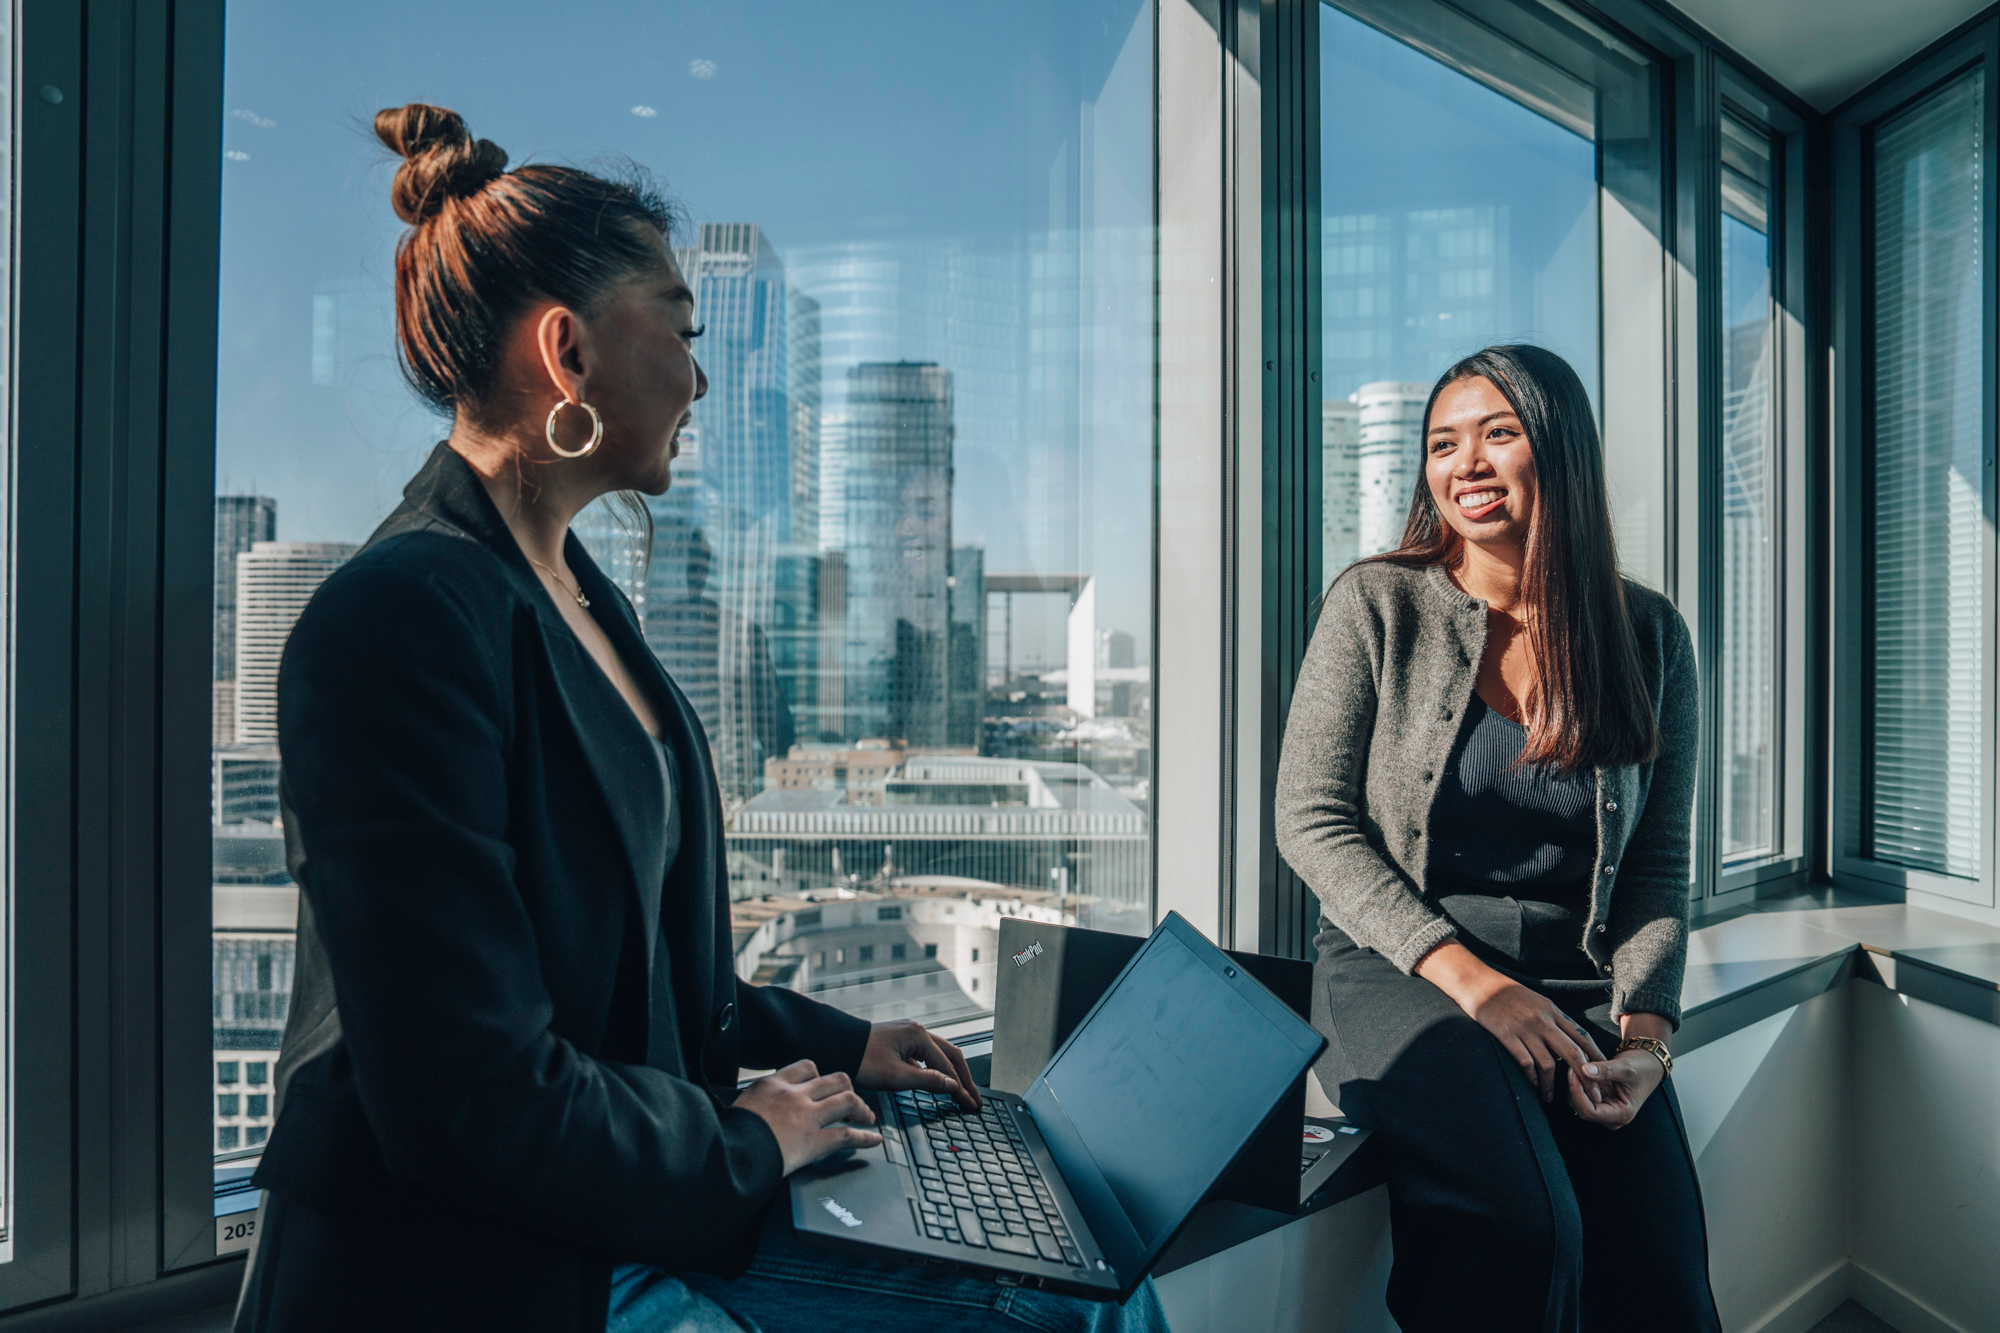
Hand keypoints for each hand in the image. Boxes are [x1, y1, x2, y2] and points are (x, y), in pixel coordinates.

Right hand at [735, 1060, 883, 1175]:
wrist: (729, 1156)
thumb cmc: (728, 1136)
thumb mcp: (738, 1106)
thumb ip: (756, 1101)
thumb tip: (757, 1106)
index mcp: (773, 1084)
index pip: (807, 1067)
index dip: (821, 1076)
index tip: (826, 1086)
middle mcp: (794, 1095)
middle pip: (835, 1079)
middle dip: (849, 1089)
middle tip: (853, 1101)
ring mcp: (807, 1117)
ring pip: (848, 1100)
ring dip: (862, 1109)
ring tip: (867, 1117)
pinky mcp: (814, 1141)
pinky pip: (848, 1135)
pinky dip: (866, 1138)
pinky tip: (874, 1140)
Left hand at [858, 1019, 981, 1112]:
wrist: (834, 1045)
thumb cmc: (861, 1059)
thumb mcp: (896, 1076)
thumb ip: (928, 1082)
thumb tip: (952, 1086)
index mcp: (919, 1036)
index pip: (949, 1066)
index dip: (961, 1088)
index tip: (970, 1104)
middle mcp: (917, 1031)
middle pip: (951, 1056)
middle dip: (964, 1078)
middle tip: (975, 1098)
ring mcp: (908, 1035)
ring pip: (939, 1055)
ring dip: (952, 1073)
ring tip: (963, 1091)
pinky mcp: (899, 1042)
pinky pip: (925, 1056)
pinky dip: (936, 1070)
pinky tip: (938, 1082)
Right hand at [1416, 941, 1604, 1104]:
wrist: (1481, 985)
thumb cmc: (1509, 995)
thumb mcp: (1538, 1002)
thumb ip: (1554, 1022)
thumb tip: (1565, 1050)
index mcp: (1553, 1011)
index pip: (1582, 1037)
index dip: (1596, 1057)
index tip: (1603, 1074)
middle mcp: (1543, 1021)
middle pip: (1572, 1053)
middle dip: (1585, 1078)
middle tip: (1592, 1096)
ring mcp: (1525, 1029)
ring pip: (1548, 1064)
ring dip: (1551, 1085)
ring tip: (1550, 1097)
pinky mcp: (1507, 1036)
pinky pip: (1525, 1063)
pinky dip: (1531, 1078)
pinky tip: (1533, 1085)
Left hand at [1566, 1047, 1664, 1129]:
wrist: (1647, 1065)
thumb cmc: (1642, 1068)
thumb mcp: (1626, 1068)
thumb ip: (1605, 1070)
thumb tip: (1584, 1070)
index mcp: (1622, 1114)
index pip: (1590, 1113)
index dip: (1578, 1094)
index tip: (1573, 1073)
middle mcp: (1612, 1116)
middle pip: (1582, 1108)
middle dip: (1575, 1088)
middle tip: (1573, 1065)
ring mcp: (1605, 1109)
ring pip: (1578, 1102)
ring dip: (1575, 1083)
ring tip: (1579, 1062)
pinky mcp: (1599, 1100)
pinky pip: (1582, 1094)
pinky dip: (1579, 1080)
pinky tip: (1581, 1065)